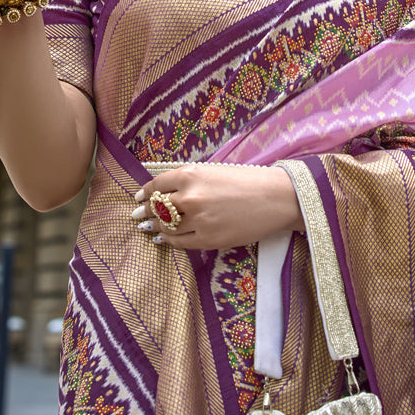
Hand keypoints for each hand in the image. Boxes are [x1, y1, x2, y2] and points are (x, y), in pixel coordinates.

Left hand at [132, 163, 304, 250]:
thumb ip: (188, 181)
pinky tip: (163, 239)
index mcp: (190, 175)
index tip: (139, 197)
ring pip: (166, 227)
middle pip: (156, 208)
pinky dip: (168, 241)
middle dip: (145, 212)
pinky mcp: (207, 240)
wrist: (275, 199)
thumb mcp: (213, 171)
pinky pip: (179, 242)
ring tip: (150, 228)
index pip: (156, 185)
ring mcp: (197, 221)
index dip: (145, 192)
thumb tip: (164, 192)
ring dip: (156, 228)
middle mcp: (189, 197)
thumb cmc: (247, 181)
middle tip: (138, 215)